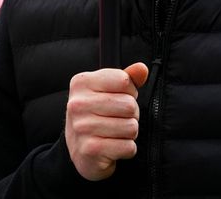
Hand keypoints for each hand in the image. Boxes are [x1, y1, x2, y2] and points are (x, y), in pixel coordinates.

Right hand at [65, 62, 147, 180]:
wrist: (81, 151)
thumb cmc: (97, 115)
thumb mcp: (107, 91)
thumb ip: (127, 78)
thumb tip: (142, 68)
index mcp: (81, 83)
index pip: (124, 80)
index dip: (130, 91)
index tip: (120, 98)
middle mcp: (77, 104)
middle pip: (129, 105)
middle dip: (132, 114)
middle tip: (119, 119)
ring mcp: (82, 127)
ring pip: (131, 127)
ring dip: (130, 133)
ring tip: (116, 133)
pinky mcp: (90, 150)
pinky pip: (128, 146)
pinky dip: (127, 148)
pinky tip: (114, 147)